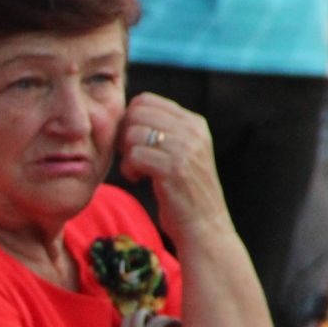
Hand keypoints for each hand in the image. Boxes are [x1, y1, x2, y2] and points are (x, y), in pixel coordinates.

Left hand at [114, 94, 231, 246]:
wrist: (204, 226)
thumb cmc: (184, 191)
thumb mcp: (181, 152)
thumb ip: (163, 130)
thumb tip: (129, 111)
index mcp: (194, 123)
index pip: (146, 100)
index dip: (129, 119)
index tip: (132, 142)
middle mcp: (192, 131)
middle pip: (136, 113)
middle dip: (124, 134)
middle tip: (130, 156)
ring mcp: (185, 149)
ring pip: (132, 133)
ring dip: (125, 154)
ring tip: (136, 170)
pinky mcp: (174, 169)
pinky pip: (134, 155)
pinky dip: (128, 168)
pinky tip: (137, 179)